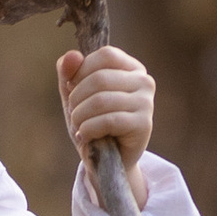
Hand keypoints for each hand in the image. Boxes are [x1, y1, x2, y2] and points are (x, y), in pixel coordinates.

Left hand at [58, 41, 154, 179]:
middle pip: (100, 78)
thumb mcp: (75, 95)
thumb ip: (69, 73)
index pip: (104, 55)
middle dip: (77, 98)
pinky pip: (109, 120)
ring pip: (101, 100)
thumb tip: (72, 54)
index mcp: (131, 68)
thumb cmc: (91, 123)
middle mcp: (144, 81)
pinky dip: (89, 129)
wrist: (105, 161)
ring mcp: (146, 103)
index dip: (81, 71)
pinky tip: (86, 136)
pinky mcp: (144, 124)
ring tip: (79, 127)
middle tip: (74, 115)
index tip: (72, 89)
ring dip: (80, 117)